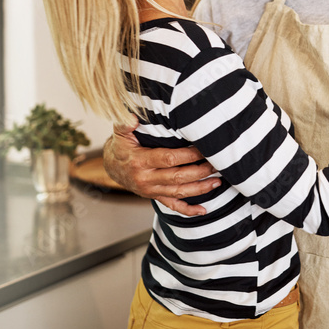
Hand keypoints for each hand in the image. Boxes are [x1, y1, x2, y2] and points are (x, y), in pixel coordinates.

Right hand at [103, 116, 220, 214]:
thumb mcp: (119, 133)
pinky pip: (172, 206)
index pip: (168, 159)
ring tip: (217, 182)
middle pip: (178, 177)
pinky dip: (188, 210)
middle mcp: (146, 179)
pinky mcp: (155, 196)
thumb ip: (125, 123)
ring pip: (179, 192)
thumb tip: (133, 117)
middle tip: (216, 164)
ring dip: (200, 188)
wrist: (111, 167)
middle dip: (199, 171)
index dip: (188, 155)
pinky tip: (203, 210)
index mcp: (140, 161)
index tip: (203, 148)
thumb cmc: (121, 147)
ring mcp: (151, 190)